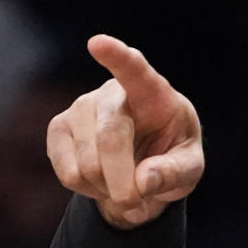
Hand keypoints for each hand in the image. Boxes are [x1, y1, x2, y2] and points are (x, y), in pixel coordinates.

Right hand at [46, 34, 203, 227]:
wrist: (143, 166)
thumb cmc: (172, 157)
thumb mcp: (189, 169)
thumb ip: (174, 173)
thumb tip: (142, 180)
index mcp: (153, 92)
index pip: (135, 70)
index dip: (117, 57)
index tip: (98, 43)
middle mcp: (112, 93)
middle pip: (110, 136)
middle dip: (122, 180)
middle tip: (137, 204)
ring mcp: (81, 108)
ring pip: (87, 162)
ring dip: (109, 188)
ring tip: (126, 185)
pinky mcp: (58, 129)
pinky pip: (68, 172)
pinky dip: (88, 190)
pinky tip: (102, 181)